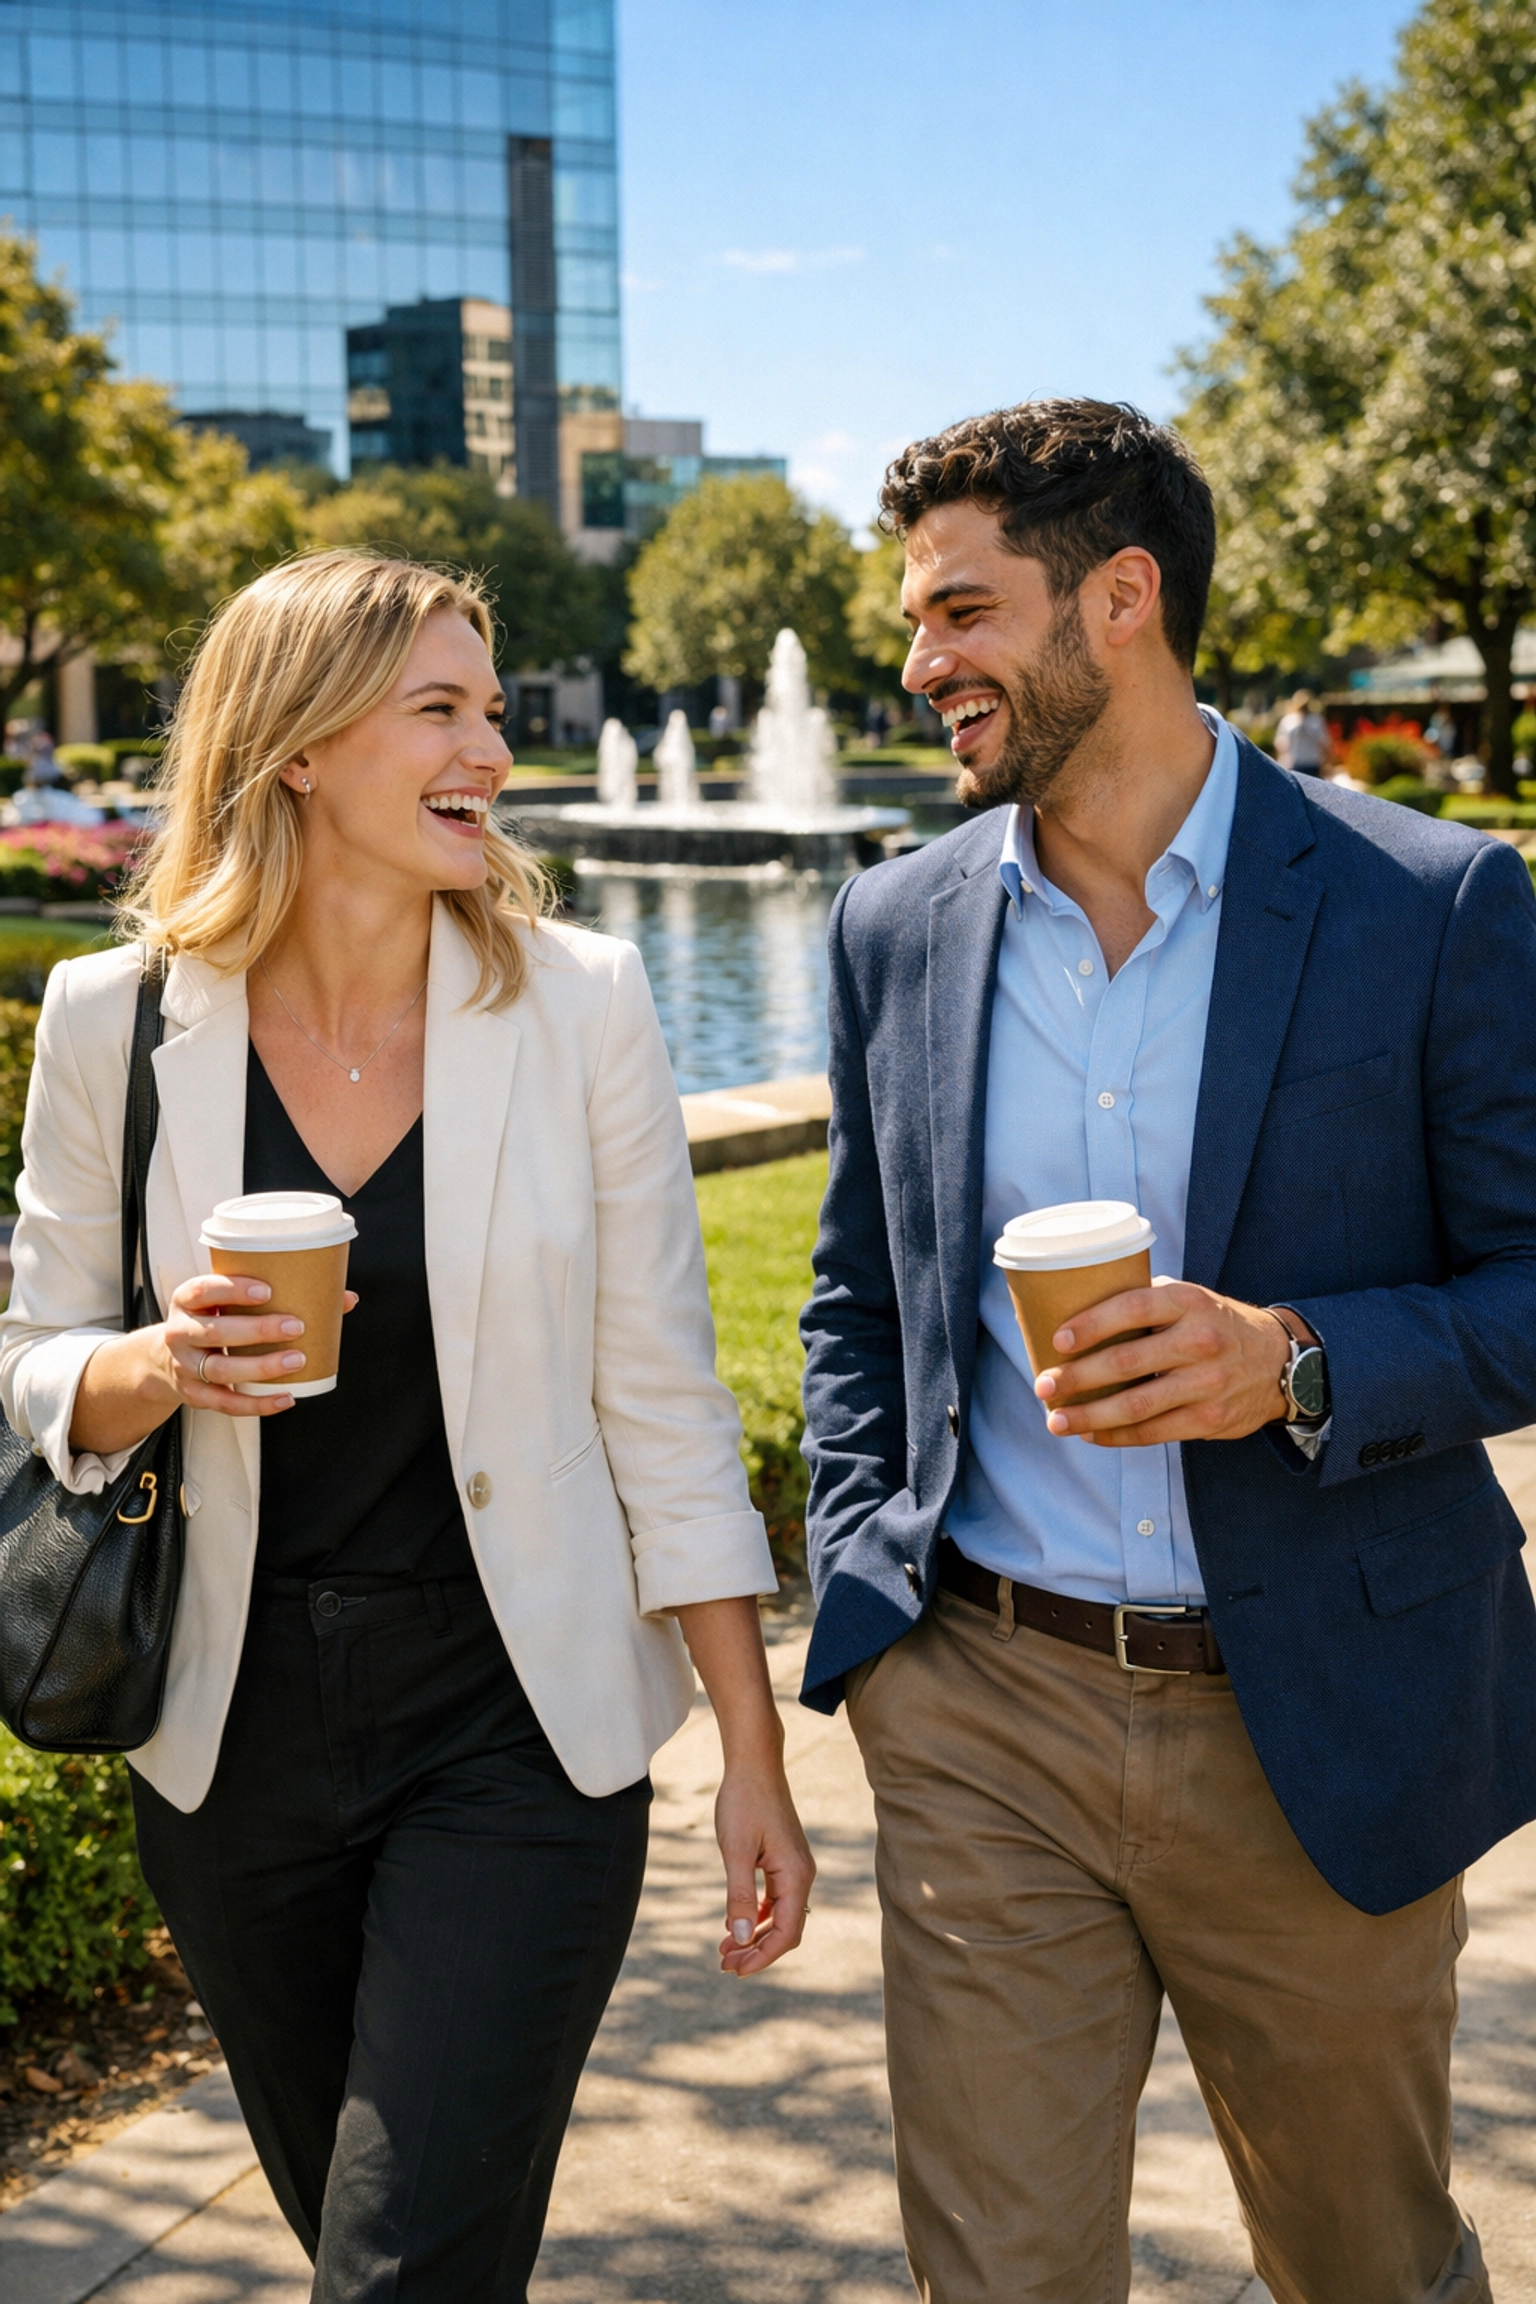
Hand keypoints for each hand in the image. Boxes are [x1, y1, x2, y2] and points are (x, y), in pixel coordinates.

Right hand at [155, 1273, 358, 1420]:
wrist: (164, 1358)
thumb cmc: (213, 1319)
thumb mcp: (227, 1301)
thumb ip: (277, 1293)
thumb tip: (346, 1297)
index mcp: (187, 1300)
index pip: (204, 1290)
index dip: (233, 1290)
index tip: (268, 1291)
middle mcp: (180, 1332)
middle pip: (216, 1332)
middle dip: (257, 1330)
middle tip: (296, 1326)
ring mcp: (185, 1366)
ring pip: (222, 1370)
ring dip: (261, 1367)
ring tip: (297, 1360)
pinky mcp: (194, 1394)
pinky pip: (226, 1403)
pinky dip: (258, 1404)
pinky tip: (286, 1398)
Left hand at [715, 1758, 815, 1977]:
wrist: (754, 1766)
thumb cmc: (744, 1803)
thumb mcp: (736, 1851)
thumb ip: (739, 1896)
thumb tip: (739, 1938)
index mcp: (796, 1876)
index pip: (786, 1933)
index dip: (762, 1957)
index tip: (735, 1970)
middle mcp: (801, 1875)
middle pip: (786, 1930)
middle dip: (757, 1951)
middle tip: (724, 1966)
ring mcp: (794, 1868)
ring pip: (780, 1916)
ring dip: (754, 1936)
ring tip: (726, 1951)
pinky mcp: (784, 1861)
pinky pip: (775, 1900)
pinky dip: (756, 1916)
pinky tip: (735, 1924)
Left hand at [1035, 1279, 1299, 1447]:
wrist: (1282, 1363)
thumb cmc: (1217, 1325)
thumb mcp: (1191, 1299)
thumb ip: (1145, 1300)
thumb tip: (1074, 1306)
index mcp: (1188, 1302)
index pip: (1133, 1307)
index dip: (1092, 1324)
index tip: (1058, 1340)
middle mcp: (1199, 1341)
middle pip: (1126, 1362)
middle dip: (1077, 1378)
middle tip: (1044, 1387)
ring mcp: (1207, 1384)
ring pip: (1136, 1405)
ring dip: (1089, 1416)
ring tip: (1057, 1421)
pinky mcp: (1210, 1419)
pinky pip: (1153, 1432)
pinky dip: (1117, 1436)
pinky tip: (1091, 1434)